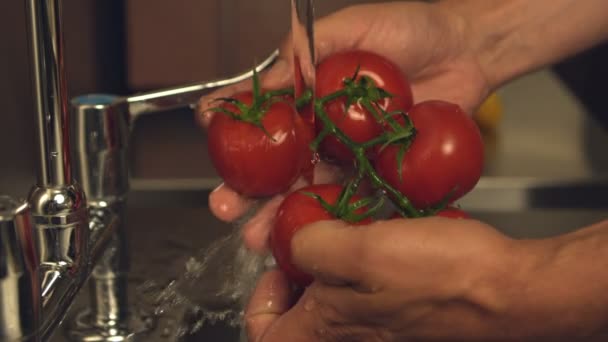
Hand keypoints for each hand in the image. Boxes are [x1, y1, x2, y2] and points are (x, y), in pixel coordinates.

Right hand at [198, 1, 492, 252]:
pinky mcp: (379, 172)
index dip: (232, 126)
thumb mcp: (351, 29)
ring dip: (279, 216)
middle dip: (245, 190)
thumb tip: (269, 73)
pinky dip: (334, 221)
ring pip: (306, 191)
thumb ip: (307, 50)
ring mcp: (348, 155)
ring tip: (256, 235)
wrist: (465, 49)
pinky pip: (355, 199)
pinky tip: (313, 236)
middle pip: (275, 166)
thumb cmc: (410, 29)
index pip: (261, 116)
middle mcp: (321, 130)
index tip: (208, 130)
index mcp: (307, 96)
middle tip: (224, 206)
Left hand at [244, 217, 604, 341]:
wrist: (510, 289)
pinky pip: (366, 285)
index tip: (276, 266)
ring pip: (332, 295)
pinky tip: (376, 228)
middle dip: (296, 269)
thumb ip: (314, 246)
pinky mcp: (405, 306)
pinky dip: (360, 256)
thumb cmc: (444, 279)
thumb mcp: (364, 252)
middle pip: (300, 311)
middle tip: (309, 235)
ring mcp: (380, 323)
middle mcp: (352, 334)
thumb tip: (295, 243)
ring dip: (329, 258)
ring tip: (343, 225)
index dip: (260, 300)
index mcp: (332, 331)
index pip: (266, 335)